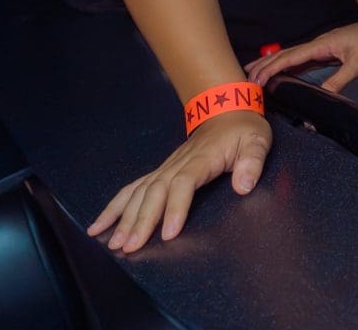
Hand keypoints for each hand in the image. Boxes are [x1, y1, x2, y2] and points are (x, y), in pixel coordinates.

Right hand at [87, 110, 270, 252]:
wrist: (226, 110)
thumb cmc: (243, 130)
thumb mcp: (257, 141)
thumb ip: (252, 163)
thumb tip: (243, 186)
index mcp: (202, 158)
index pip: (183, 183)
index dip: (175, 208)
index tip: (169, 233)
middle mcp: (177, 164)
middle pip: (154, 192)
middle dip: (140, 221)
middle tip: (130, 247)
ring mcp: (165, 167)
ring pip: (139, 193)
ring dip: (123, 218)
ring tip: (112, 242)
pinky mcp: (159, 172)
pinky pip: (133, 189)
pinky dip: (114, 207)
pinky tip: (99, 224)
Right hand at [244, 20, 357, 92]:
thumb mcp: (356, 64)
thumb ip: (338, 79)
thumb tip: (322, 96)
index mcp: (320, 45)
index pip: (290, 57)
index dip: (272, 68)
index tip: (257, 79)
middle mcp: (316, 45)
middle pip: (284, 54)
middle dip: (264, 65)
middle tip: (245, 77)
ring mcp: (318, 48)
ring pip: (289, 56)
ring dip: (271, 63)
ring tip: (253, 72)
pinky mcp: (323, 52)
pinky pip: (299, 60)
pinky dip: (285, 65)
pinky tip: (279, 72)